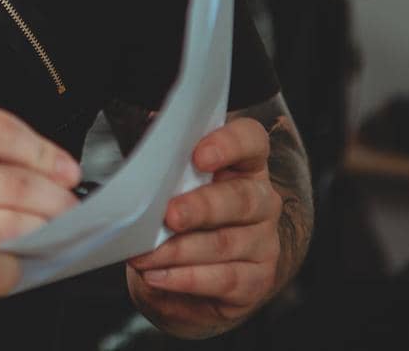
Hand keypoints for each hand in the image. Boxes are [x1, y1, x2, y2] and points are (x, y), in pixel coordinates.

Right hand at [0, 107, 81, 330]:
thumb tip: (41, 165)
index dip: (40, 148)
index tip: (62, 167)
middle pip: (9, 183)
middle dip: (55, 198)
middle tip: (69, 207)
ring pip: (6, 228)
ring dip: (43, 234)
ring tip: (51, 235)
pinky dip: (13, 269)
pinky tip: (12, 265)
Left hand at [124, 117, 282, 337]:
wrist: (186, 277)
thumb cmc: (177, 217)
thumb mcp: (170, 186)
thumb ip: (164, 159)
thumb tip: (149, 129)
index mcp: (243, 165)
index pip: (251, 141)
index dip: (229, 144)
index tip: (199, 155)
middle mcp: (262, 201)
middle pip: (240, 198)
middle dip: (201, 207)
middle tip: (169, 215)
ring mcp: (264, 242)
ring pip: (225, 243)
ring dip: (180, 250)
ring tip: (145, 255)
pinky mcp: (256, 280)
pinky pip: (224, 279)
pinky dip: (186, 279)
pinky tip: (158, 276)